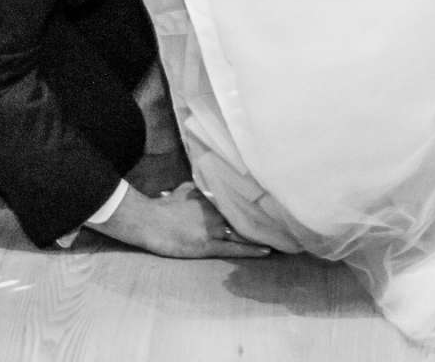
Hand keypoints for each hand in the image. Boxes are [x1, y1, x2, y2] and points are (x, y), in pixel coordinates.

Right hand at [94, 183, 268, 259]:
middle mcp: (216, 211)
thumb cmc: (164, 206)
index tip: (276, 203)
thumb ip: (201, 189)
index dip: (258, 203)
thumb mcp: (185, 190)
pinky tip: (266, 250)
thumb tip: (210, 183)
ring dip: (261, 234)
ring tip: (282, 236)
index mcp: (212, 197)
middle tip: (286, 221)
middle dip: (264, 218)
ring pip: (243, 231)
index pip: (240, 199)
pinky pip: (233, 248)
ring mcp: (212, 228)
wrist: (148, 221)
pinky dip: (250, 249)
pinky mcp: (206, 246)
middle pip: (246, 215)